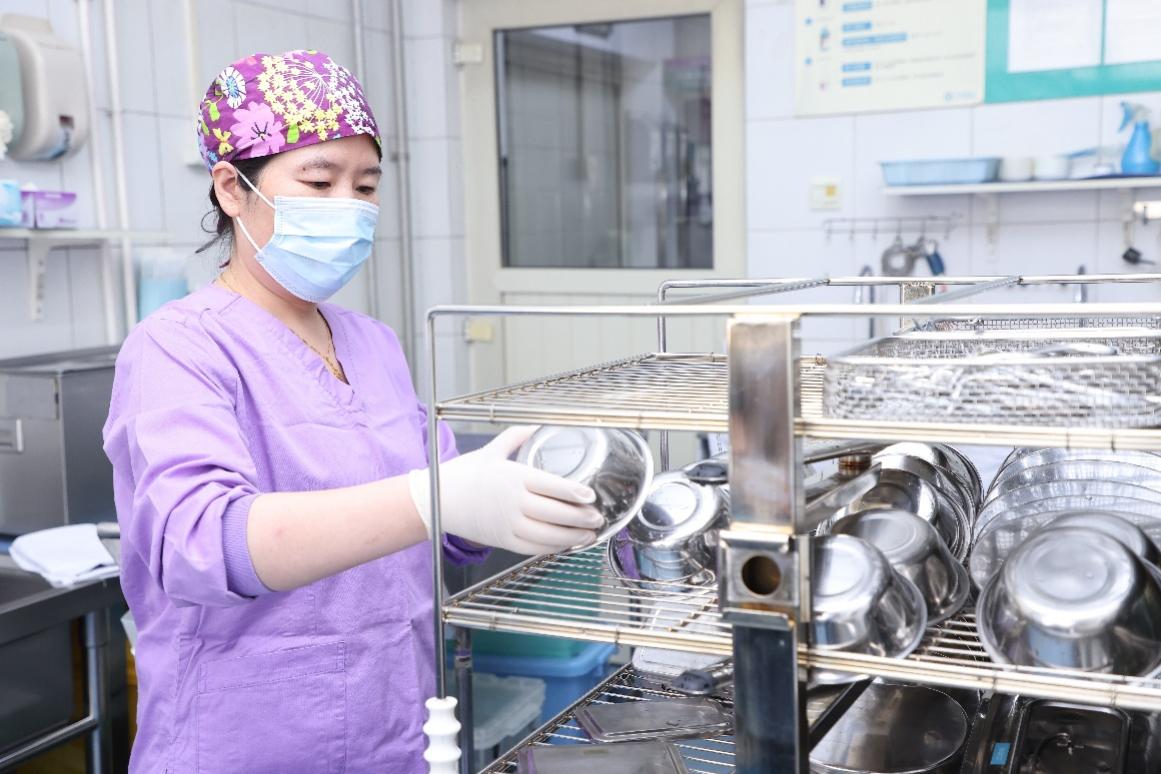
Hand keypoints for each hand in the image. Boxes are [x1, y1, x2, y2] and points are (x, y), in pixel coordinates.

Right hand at [408, 427, 602, 554]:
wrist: (436, 501)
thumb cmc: (464, 475)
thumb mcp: (491, 450)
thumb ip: (517, 437)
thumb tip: (537, 425)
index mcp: (514, 477)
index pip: (552, 486)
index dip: (575, 493)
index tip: (591, 496)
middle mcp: (513, 502)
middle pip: (556, 513)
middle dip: (581, 518)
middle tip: (597, 517)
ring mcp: (508, 524)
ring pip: (548, 535)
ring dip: (572, 537)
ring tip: (589, 535)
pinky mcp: (503, 541)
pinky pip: (534, 548)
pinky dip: (553, 548)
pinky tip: (566, 544)